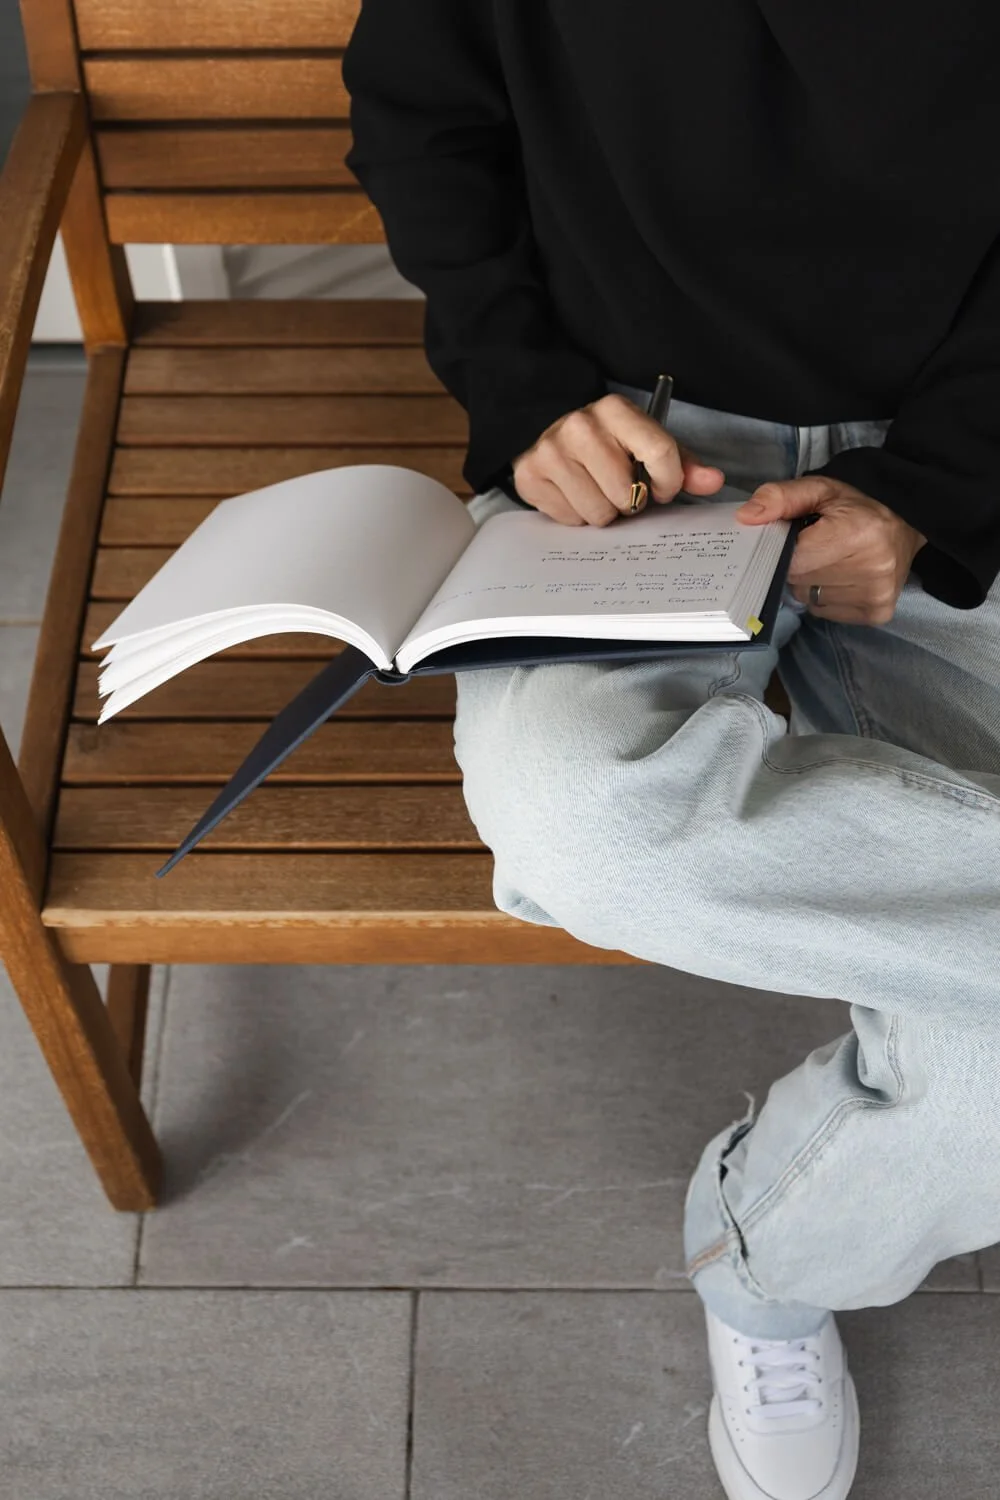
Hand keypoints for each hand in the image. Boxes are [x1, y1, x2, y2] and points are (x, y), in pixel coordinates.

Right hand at [511, 394, 725, 524]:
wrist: (548, 432)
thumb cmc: (607, 443)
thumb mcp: (647, 443)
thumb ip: (683, 464)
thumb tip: (713, 481)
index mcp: (616, 410)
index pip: (660, 455)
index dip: (668, 483)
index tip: (662, 488)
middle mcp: (580, 426)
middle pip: (626, 494)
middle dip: (629, 501)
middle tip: (620, 488)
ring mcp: (551, 451)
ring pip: (598, 513)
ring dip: (604, 511)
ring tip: (597, 491)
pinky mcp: (530, 475)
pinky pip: (571, 519)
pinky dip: (577, 515)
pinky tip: (574, 494)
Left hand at [735, 475, 926, 625]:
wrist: (906, 524)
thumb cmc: (857, 507)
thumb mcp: (819, 490)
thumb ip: (780, 498)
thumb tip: (745, 518)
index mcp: (858, 535)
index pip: (794, 558)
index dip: (785, 549)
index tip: (793, 538)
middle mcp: (872, 570)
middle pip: (799, 580)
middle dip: (797, 564)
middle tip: (816, 547)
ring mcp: (876, 596)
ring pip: (808, 598)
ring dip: (810, 581)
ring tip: (832, 560)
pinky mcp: (877, 613)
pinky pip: (824, 610)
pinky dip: (823, 595)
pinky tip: (840, 577)